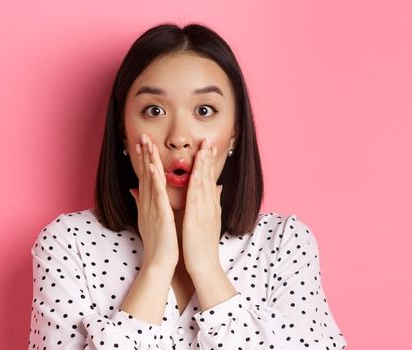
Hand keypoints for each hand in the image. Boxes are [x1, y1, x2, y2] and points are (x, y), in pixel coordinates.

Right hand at [128, 133, 178, 267]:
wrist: (160, 262)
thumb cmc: (158, 242)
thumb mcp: (147, 219)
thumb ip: (141, 202)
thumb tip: (133, 189)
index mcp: (148, 203)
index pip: (145, 177)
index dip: (143, 160)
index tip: (142, 144)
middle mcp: (147, 203)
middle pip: (145, 174)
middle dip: (143, 155)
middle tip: (142, 136)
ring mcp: (153, 208)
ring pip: (150, 180)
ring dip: (148, 161)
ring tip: (146, 144)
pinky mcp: (160, 215)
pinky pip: (157, 195)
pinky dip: (155, 181)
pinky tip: (153, 168)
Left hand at [181, 136, 223, 272]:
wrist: (204, 266)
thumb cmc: (201, 247)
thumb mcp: (207, 223)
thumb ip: (210, 206)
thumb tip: (216, 191)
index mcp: (210, 207)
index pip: (210, 181)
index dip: (209, 163)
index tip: (209, 148)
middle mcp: (210, 206)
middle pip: (210, 178)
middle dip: (208, 158)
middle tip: (208, 140)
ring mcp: (205, 211)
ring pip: (204, 183)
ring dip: (203, 164)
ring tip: (203, 147)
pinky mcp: (197, 218)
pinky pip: (196, 197)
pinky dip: (196, 182)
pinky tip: (195, 170)